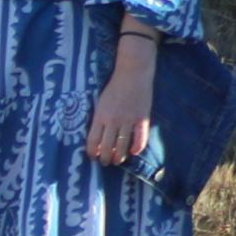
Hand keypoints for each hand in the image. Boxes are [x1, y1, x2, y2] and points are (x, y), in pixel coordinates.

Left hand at [85, 51, 155, 166]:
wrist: (133, 73)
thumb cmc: (114, 87)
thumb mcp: (101, 102)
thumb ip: (99, 118)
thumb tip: (98, 136)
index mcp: (100, 116)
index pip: (93, 141)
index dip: (92, 152)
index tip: (94, 157)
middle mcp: (113, 120)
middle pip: (107, 146)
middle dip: (105, 157)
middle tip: (106, 162)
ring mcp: (129, 120)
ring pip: (122, 145)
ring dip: (119, 156)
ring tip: (118, 160)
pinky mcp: (142, 119)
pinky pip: (140, 138)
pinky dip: (137, 147)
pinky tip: (134, 152)